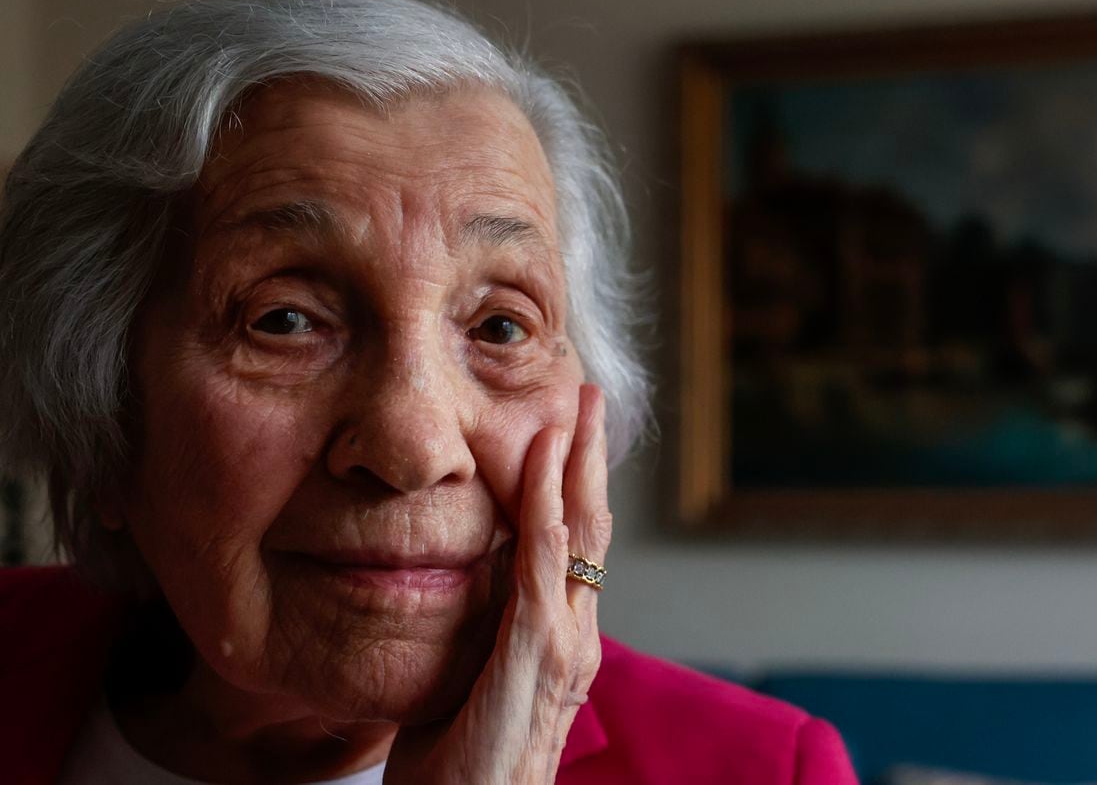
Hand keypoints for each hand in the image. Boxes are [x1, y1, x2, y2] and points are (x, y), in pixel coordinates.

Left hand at [385, 384, 610, 783]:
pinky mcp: (538, 658)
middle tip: (589, 394)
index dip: (575, 484)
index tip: (568, 429)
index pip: (574, 547)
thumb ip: (475, 635)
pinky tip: (543, 464)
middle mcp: (575, 637)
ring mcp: (564, 647)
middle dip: (590, 455)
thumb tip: (461, 582)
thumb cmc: (460, 772)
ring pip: (578, 534)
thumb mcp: (465, 686)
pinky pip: (544, 566)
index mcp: (559, 642)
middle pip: (591, 527)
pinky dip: (546, 506)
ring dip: (576, 463)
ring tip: (575, 408)